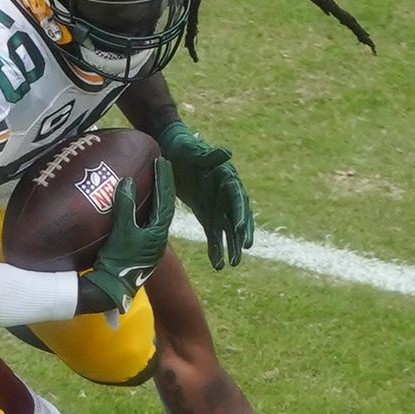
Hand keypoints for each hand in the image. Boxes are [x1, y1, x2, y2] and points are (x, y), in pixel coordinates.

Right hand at [80, 157, 174, 314]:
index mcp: (158, 231)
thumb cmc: (118, 260)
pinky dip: (147, 208)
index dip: (163, 179)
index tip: (162, 160)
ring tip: (154, 180)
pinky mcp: (141, 248)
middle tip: (162, 165)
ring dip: (157, 196)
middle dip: (164, 185)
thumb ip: (126, 206)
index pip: (165, 199)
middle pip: (165, 205)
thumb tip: (128, 181)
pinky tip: (140, 204)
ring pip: (158, 214)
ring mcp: (150, 243)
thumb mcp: (122, 231)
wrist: (111, 287)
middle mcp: (158, 237)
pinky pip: (148, 221)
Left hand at [158, 121, 253, 268]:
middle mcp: (225, 195)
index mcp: (227, 179)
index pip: (237, 199)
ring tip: (233, 264)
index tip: (238, 229)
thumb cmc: (184, 148)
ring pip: (227, 230)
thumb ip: (209, 155)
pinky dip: (216, 248)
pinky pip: (213, 233)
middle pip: (237, 218)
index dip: (239, 214)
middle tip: (242, 252)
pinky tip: (217, 265)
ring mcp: (217, 206)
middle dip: (240, 236)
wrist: (172, 151)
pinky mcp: (206, 214)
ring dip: (231, 247)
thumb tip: (228, 153)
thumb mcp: (193, 150)